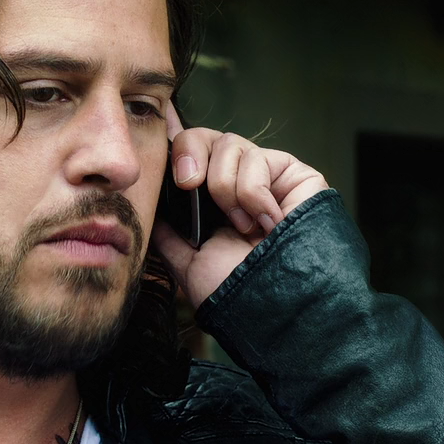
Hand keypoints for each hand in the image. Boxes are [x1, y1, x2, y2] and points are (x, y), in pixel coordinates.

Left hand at [152, 109, 328, 308]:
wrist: (269, 306)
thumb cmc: (232, 290)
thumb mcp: (187, 262)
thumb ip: (167, 233)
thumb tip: (149, 208)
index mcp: (211, 201)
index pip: (191, 153)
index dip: (177, 148)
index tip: (167, 155)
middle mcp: (238, 183)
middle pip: (207, 137)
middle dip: (193, 156)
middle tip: (190, 184)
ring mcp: (267, 176)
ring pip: (231, 145)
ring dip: (227, 189)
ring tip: (244, 227)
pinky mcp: (295, 175)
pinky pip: (259, 159)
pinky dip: (254, 193)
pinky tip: (268, 222)